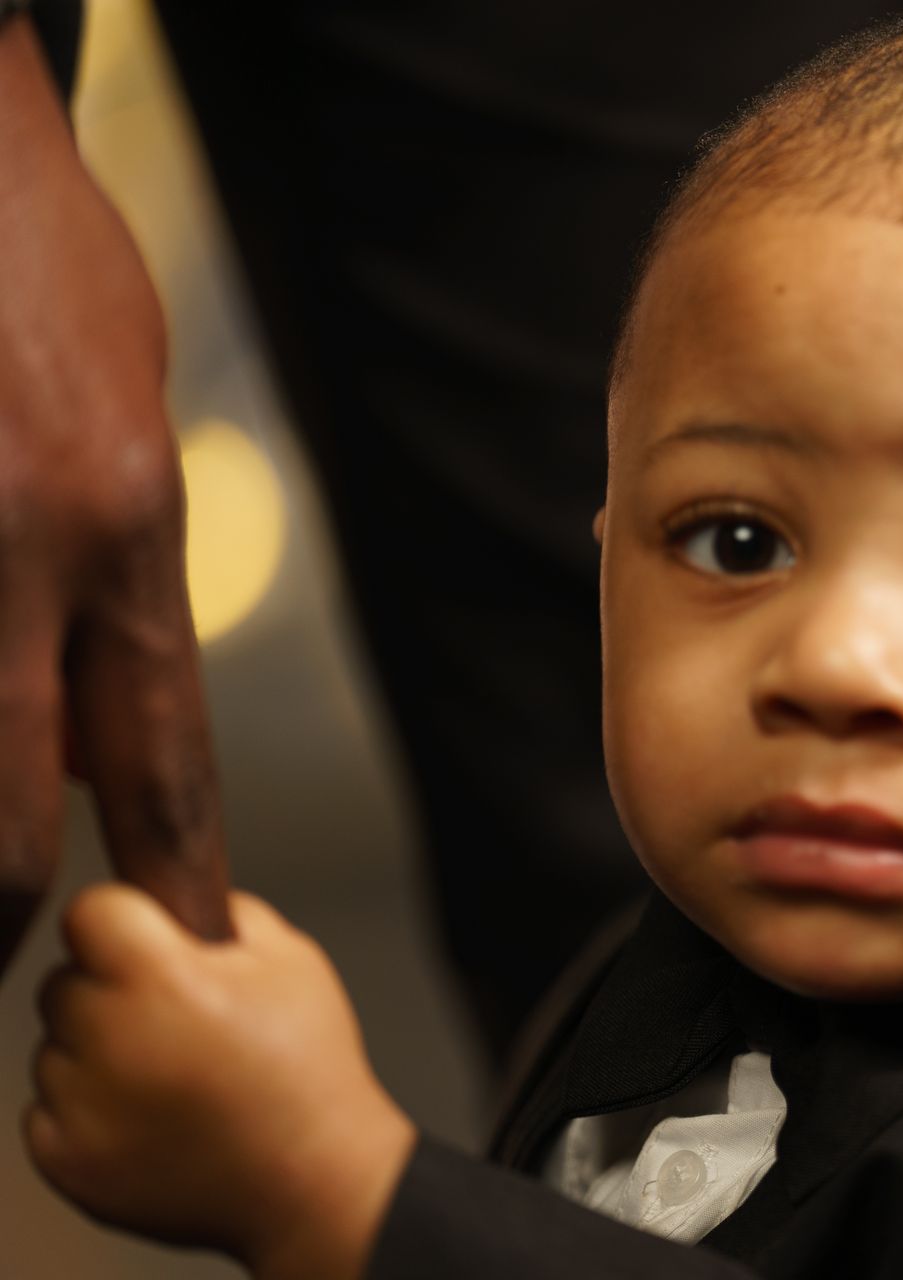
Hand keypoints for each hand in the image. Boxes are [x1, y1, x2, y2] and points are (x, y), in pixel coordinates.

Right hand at [0, 17, 232, 976]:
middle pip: (10, 794)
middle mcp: (21, 547)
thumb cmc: (40, 274)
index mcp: (119, 520)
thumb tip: (107, 700)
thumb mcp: (130, 422)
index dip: (177, 857)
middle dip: (4, 898)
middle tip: (10, 948)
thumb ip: (122, 565)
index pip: (161, 738)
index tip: (190, 936)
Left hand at [25, 885, 415, 1279]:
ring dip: (98, 1052)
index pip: (90, 911)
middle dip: (110, 989)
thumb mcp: (295, 961)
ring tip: (172, 1078)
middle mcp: (108, 1039)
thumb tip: (179, 897)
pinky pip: (48, 1109)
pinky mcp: (64, 1160)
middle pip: (64, 981)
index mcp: (164, 981)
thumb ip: (228, 911)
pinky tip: (152, 1117)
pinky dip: (88, 1110)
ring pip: (55, 1047)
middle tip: (175, 1020)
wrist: (311, 1180)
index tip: (150, 941)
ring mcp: (78, 1106)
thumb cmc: (309, 1069)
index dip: (124, 919)